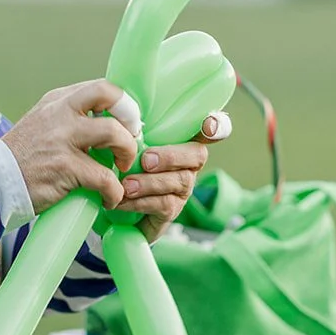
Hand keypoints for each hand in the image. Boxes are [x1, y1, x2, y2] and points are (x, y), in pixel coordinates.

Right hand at [0, 80, 139, 212]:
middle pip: (111, 98)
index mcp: (58, 100)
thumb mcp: (43, 123)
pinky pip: (105, 178)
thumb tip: (109, 122)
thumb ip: (70, 117)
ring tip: (121, 170)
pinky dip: (114, 192)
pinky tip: (110, 199)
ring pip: (114, 133)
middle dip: (131, 121)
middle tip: (129, 142)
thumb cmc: (23, 158)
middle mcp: (60, 113)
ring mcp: (62, 139)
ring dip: (127, 154)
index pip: (102, 87)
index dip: (123, 105)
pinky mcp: (64, 167)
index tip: (127, 125)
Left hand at [116, 111, 230, 242]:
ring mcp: (184, 187)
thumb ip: (135, 134)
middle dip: (171, 157)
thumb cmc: (126, 167)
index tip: (208, 125)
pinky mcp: (173, 209)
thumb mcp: (130, 146)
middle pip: (197, 155)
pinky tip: (123, 200)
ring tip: (127, 185)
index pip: (211, 128)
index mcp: (182, 140)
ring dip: (150, 183)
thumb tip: (125, 124)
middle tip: (145, 161)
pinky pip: (164, 204)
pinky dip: (140, 202)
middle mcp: (189, 163)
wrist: (119, 208)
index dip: (216, 125)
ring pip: (179, 181)